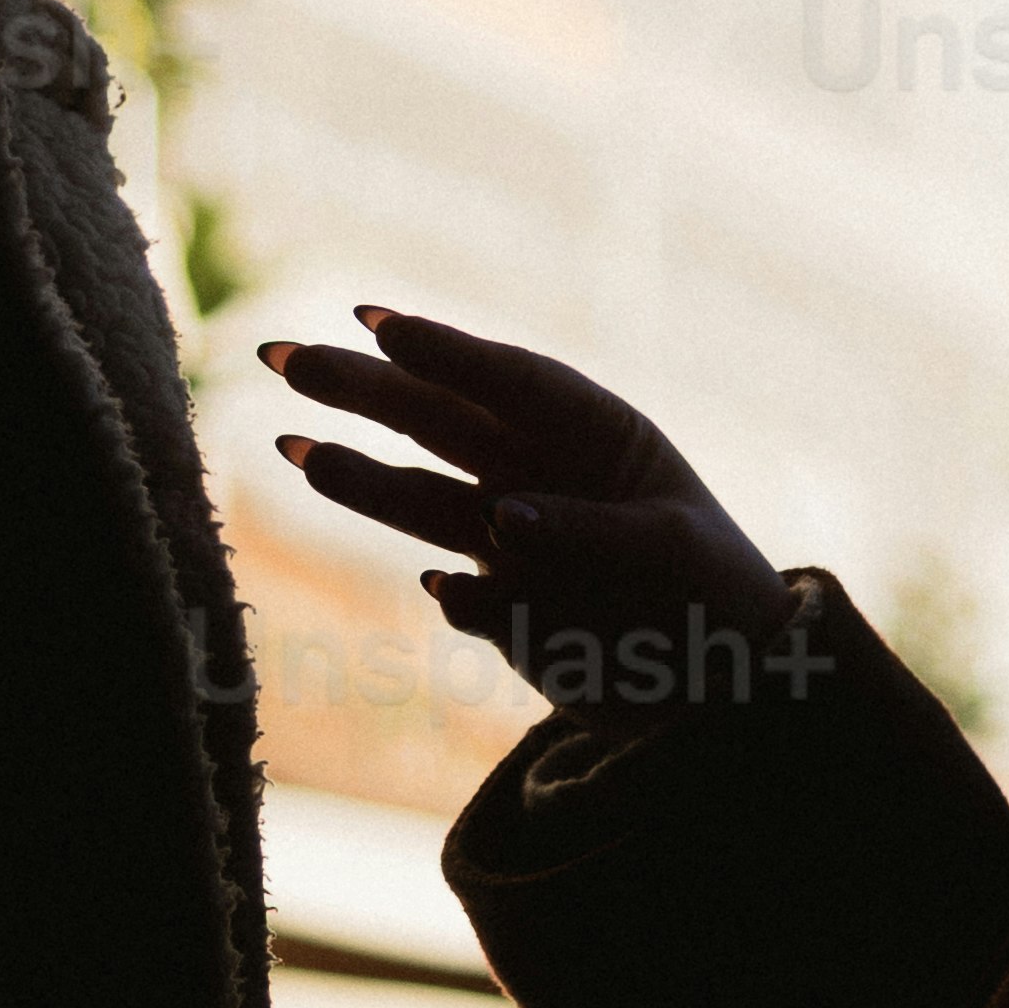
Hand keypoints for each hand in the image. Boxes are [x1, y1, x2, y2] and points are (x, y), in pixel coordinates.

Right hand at [255, 308, 794, 705]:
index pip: (508, 380)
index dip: (442, 350)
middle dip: (360, 388)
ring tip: (292, 447)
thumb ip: (592, 528)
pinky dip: (460, 597)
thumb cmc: (717, 591)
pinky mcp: (507, 609)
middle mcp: (539, 476)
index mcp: (591, 432)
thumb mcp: (674, 548)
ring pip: (423, 499)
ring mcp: (513, 542)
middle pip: (436, 421)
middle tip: (281, 355)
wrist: (726, 686)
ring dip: (359, 477)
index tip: (374, 321)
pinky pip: (468, 597)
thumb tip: (501, 518)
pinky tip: (446, 592)